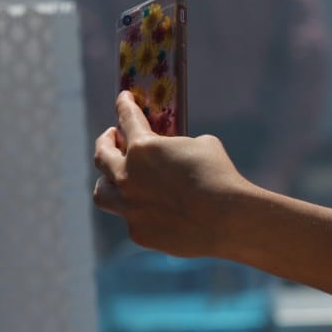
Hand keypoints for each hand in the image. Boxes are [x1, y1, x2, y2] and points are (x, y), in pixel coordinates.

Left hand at [92, 92, 249, 257]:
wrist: (229, 220)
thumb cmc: (220, 176)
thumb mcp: (202, 145)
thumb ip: (176, 146)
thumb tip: (171, 151)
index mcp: (143, 147)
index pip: (127, 118)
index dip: (125, 105)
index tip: (124, 98)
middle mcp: (127, 176)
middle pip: (101, 156)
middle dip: (106, 142)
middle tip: (113, 137)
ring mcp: (130, 208)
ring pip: (102, 193)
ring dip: (108, 182)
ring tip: (117, 179)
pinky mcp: (139, 233)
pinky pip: (132, 219)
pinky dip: (140, 211)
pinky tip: (153, 210)